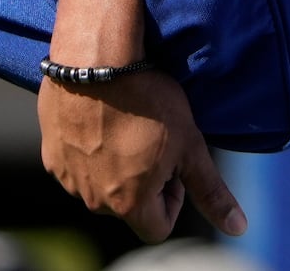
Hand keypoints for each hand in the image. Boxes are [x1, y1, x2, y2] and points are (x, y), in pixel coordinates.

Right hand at [39, 68, 246, 242]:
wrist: (97, 61)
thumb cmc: (149, 101)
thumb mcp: (190, 145)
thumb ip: (211, 191)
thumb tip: (239, 227)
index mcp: (129, 204)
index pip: (157, 228)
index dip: (173, 199)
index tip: (173, 164)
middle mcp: (93, 201)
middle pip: (127, 207)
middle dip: (143, 182)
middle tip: (152, 138)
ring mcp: (68, 179)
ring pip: (100, 186)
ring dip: (116, 167)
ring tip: (128, 125)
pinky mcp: (50, 156)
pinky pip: (76, 166)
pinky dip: (90, 151)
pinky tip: (102, 119)